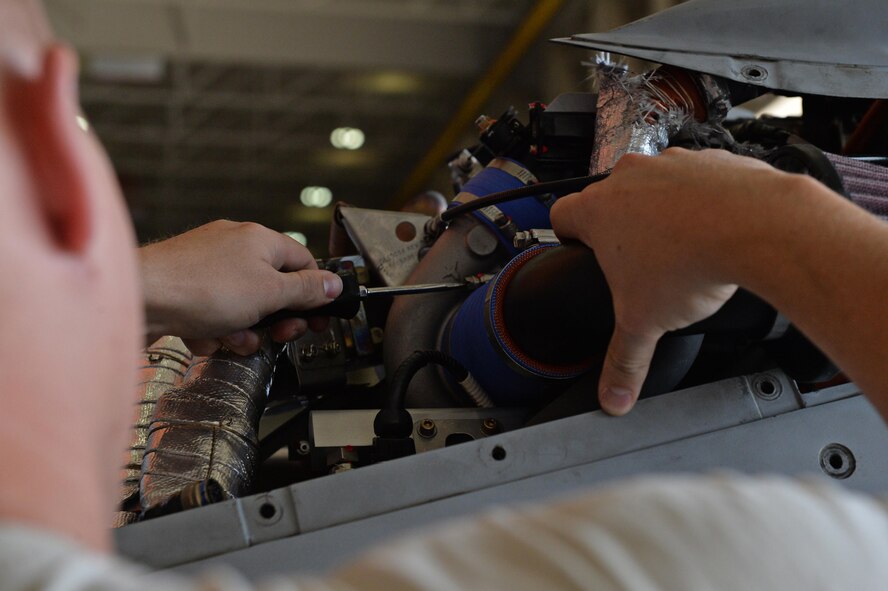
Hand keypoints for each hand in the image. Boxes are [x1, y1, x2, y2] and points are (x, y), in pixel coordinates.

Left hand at [139, 220, 342, 355]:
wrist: (138, 297)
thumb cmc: (201, 288)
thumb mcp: (269, 293)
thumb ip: (305, 290)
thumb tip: (334, 284)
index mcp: (260, 239)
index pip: (303, 262)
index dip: (314, 293)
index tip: (317, 319)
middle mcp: (233, 246)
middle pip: (272, 287)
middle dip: (276, 318)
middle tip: (278, 335)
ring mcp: (205, 266)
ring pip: (242, 306)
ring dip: (243, 329)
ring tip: (231, 339)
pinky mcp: (183, 287)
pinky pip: (212, 313)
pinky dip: (213, 329)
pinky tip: (202, 335)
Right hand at [550, 148, 790, 414]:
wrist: (758, 226)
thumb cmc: (693, 262)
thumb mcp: (645, 323)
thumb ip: (625, 362)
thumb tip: (613, 398)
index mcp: (599, 211)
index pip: (561, 215)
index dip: (569, 236)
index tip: (582, 249)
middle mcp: (630, 178)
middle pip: (609, 200)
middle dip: (622, 228)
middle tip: (641, 262)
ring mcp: (671, 163)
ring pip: (654, 186)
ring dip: (663, 211)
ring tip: (684, 248)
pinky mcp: (710, 159)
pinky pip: (697, 178)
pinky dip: (704, 200)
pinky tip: (717, 230)